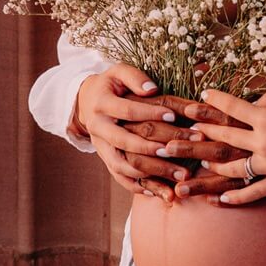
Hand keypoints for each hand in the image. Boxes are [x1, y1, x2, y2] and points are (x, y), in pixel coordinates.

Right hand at [75, 65, 203, 200]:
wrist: (86, 101)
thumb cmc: (112, 84)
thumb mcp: (119, 72)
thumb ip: (135, 77)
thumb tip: (152, 89)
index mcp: (102, 104)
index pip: (128, 110)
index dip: (150, 112)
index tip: (173, 115)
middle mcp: (99, 128)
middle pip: (125, 142)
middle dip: (152, 148)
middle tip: (179, 151)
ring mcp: (101, 147)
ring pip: (123, 165)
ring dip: (151, 174)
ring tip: (178, 177)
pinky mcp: (106, 160)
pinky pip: (120, 178)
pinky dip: (139, 187)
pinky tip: (160, 192)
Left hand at [168, 89, 265, 204]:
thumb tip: (253, 103)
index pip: (233, 108)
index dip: (216, 101)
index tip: (203, 96)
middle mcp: (263, 143)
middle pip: (226, 138)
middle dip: (203, 133)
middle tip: (187, 131)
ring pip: (234, 169)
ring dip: (214, 167)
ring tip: (201, 164)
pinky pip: (254, 192)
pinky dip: (237, 198)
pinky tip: (222, 199)